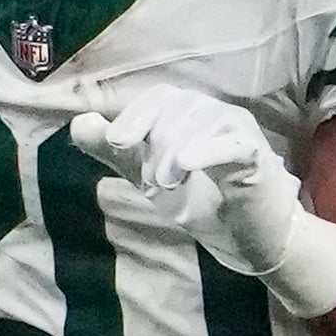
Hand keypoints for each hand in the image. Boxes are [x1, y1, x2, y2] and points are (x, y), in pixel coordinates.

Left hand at [68, 85, 306, 278]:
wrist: (250, 238)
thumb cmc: (204, 201)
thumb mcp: (149, 178)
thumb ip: (116, 153)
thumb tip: (78, 124)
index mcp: (190, 115)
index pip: (160, 97)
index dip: (136, 116)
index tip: (116, 143)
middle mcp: (216, 114)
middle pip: (180, 106)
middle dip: (156, 140)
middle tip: (151, 180)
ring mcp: (240, 132)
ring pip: (205, 120)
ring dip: (176, 149)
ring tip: (167, 183)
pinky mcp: (258, 155)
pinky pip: (233, 143)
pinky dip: (208, 149)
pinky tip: (188, 163)